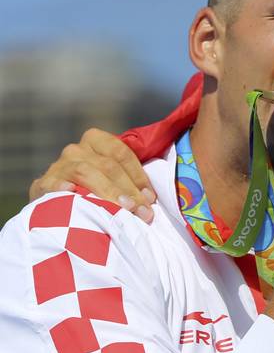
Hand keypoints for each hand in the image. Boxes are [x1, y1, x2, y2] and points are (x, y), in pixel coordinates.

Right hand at [29, 128, 155, 222]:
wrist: (59, 204)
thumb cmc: (96, 190)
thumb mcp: (113, 178)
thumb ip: (130, 180)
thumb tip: (150, 198)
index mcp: (96, 141)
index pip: (121, 153)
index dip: (138, 176)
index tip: (150, 198)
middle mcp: (76, 150)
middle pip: (107, 165)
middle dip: (129, 190)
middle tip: (143, 211)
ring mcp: (58, 166)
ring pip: (86, 172)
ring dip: (108, 192)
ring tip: (123, 209)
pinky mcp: (43, 184)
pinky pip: (52, 183)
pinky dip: (62, 187)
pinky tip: (73, 193)